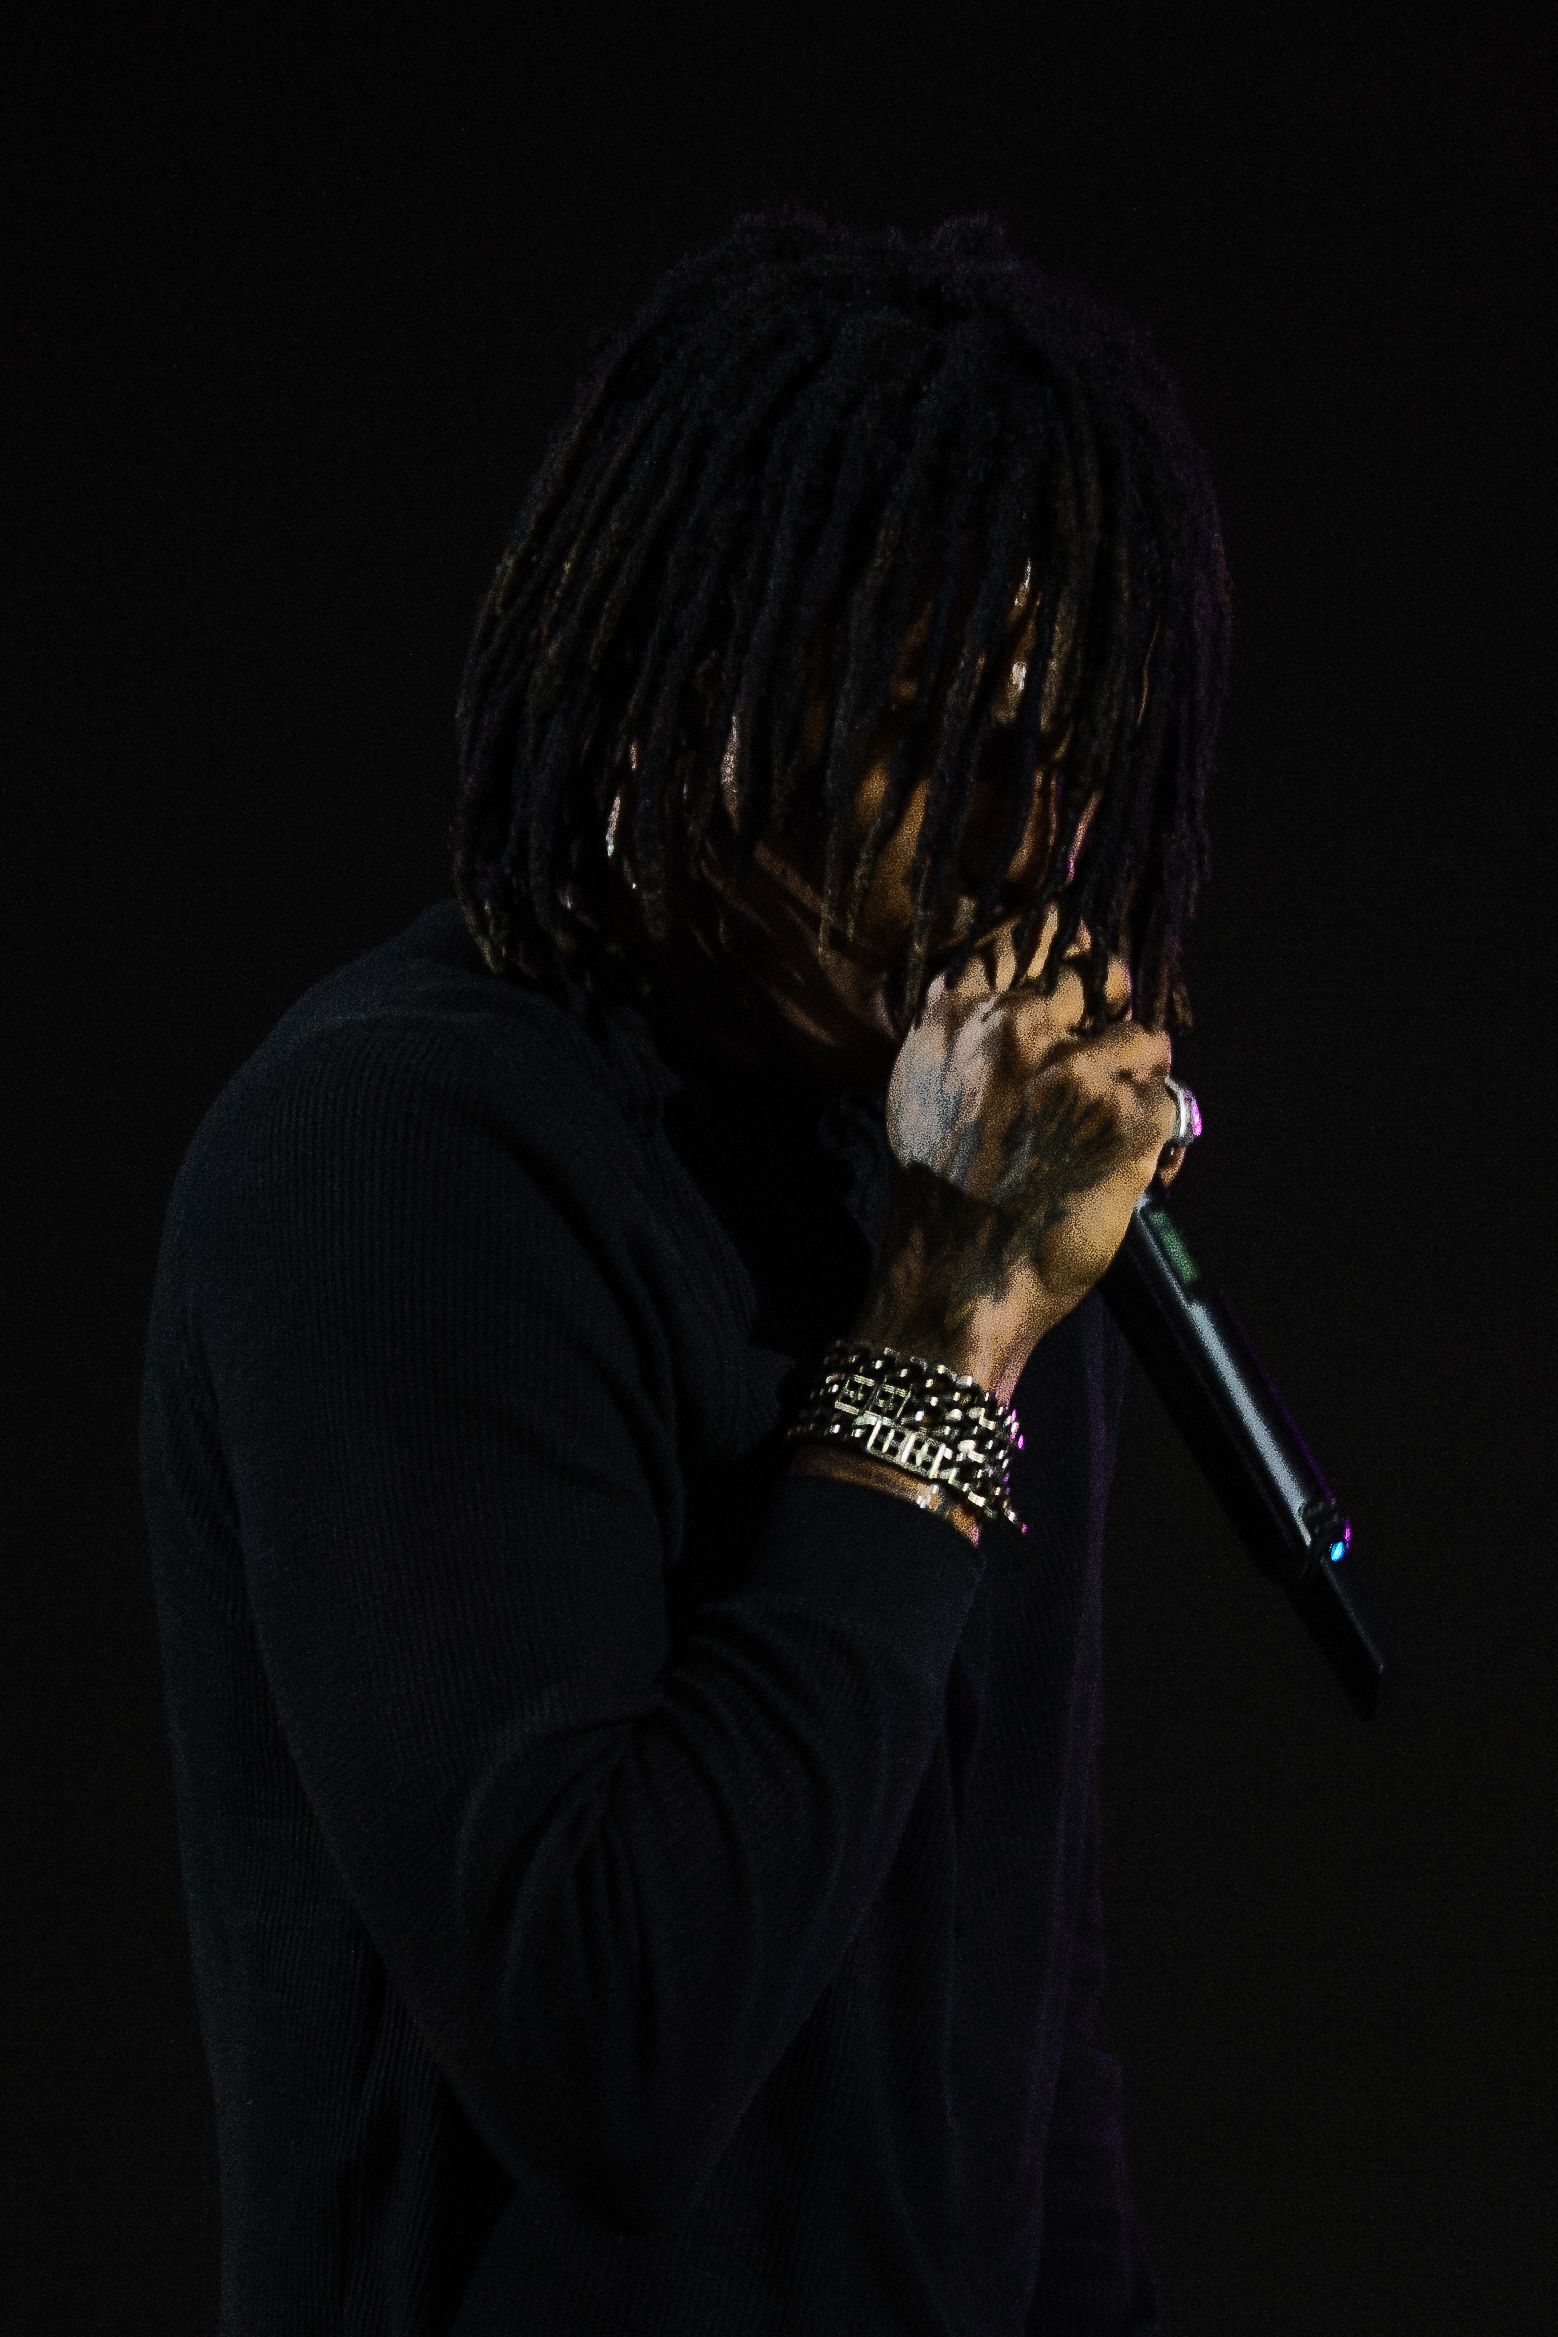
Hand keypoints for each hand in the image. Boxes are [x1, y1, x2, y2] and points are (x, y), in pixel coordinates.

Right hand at [880, 904, 1178, 1369]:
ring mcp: (1076, 1069)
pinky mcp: (1127, 1116)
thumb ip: (965, 1028)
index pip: (1029, 931)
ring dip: (1135, 1075)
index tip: (1080, 955)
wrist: (958, 1280)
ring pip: (1141, 1034)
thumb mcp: (921, 1087)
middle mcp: (1016, 1026)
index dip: (1065, 940)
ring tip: (1107, 1124)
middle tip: (1100, 1058)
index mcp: (956, 1013)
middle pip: (1095, 970)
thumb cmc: (938, 1195)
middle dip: (1107, 1008)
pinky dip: (1152, 1128)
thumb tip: (1023, 985)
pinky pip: (1165, 1094)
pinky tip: (1121, 1162)